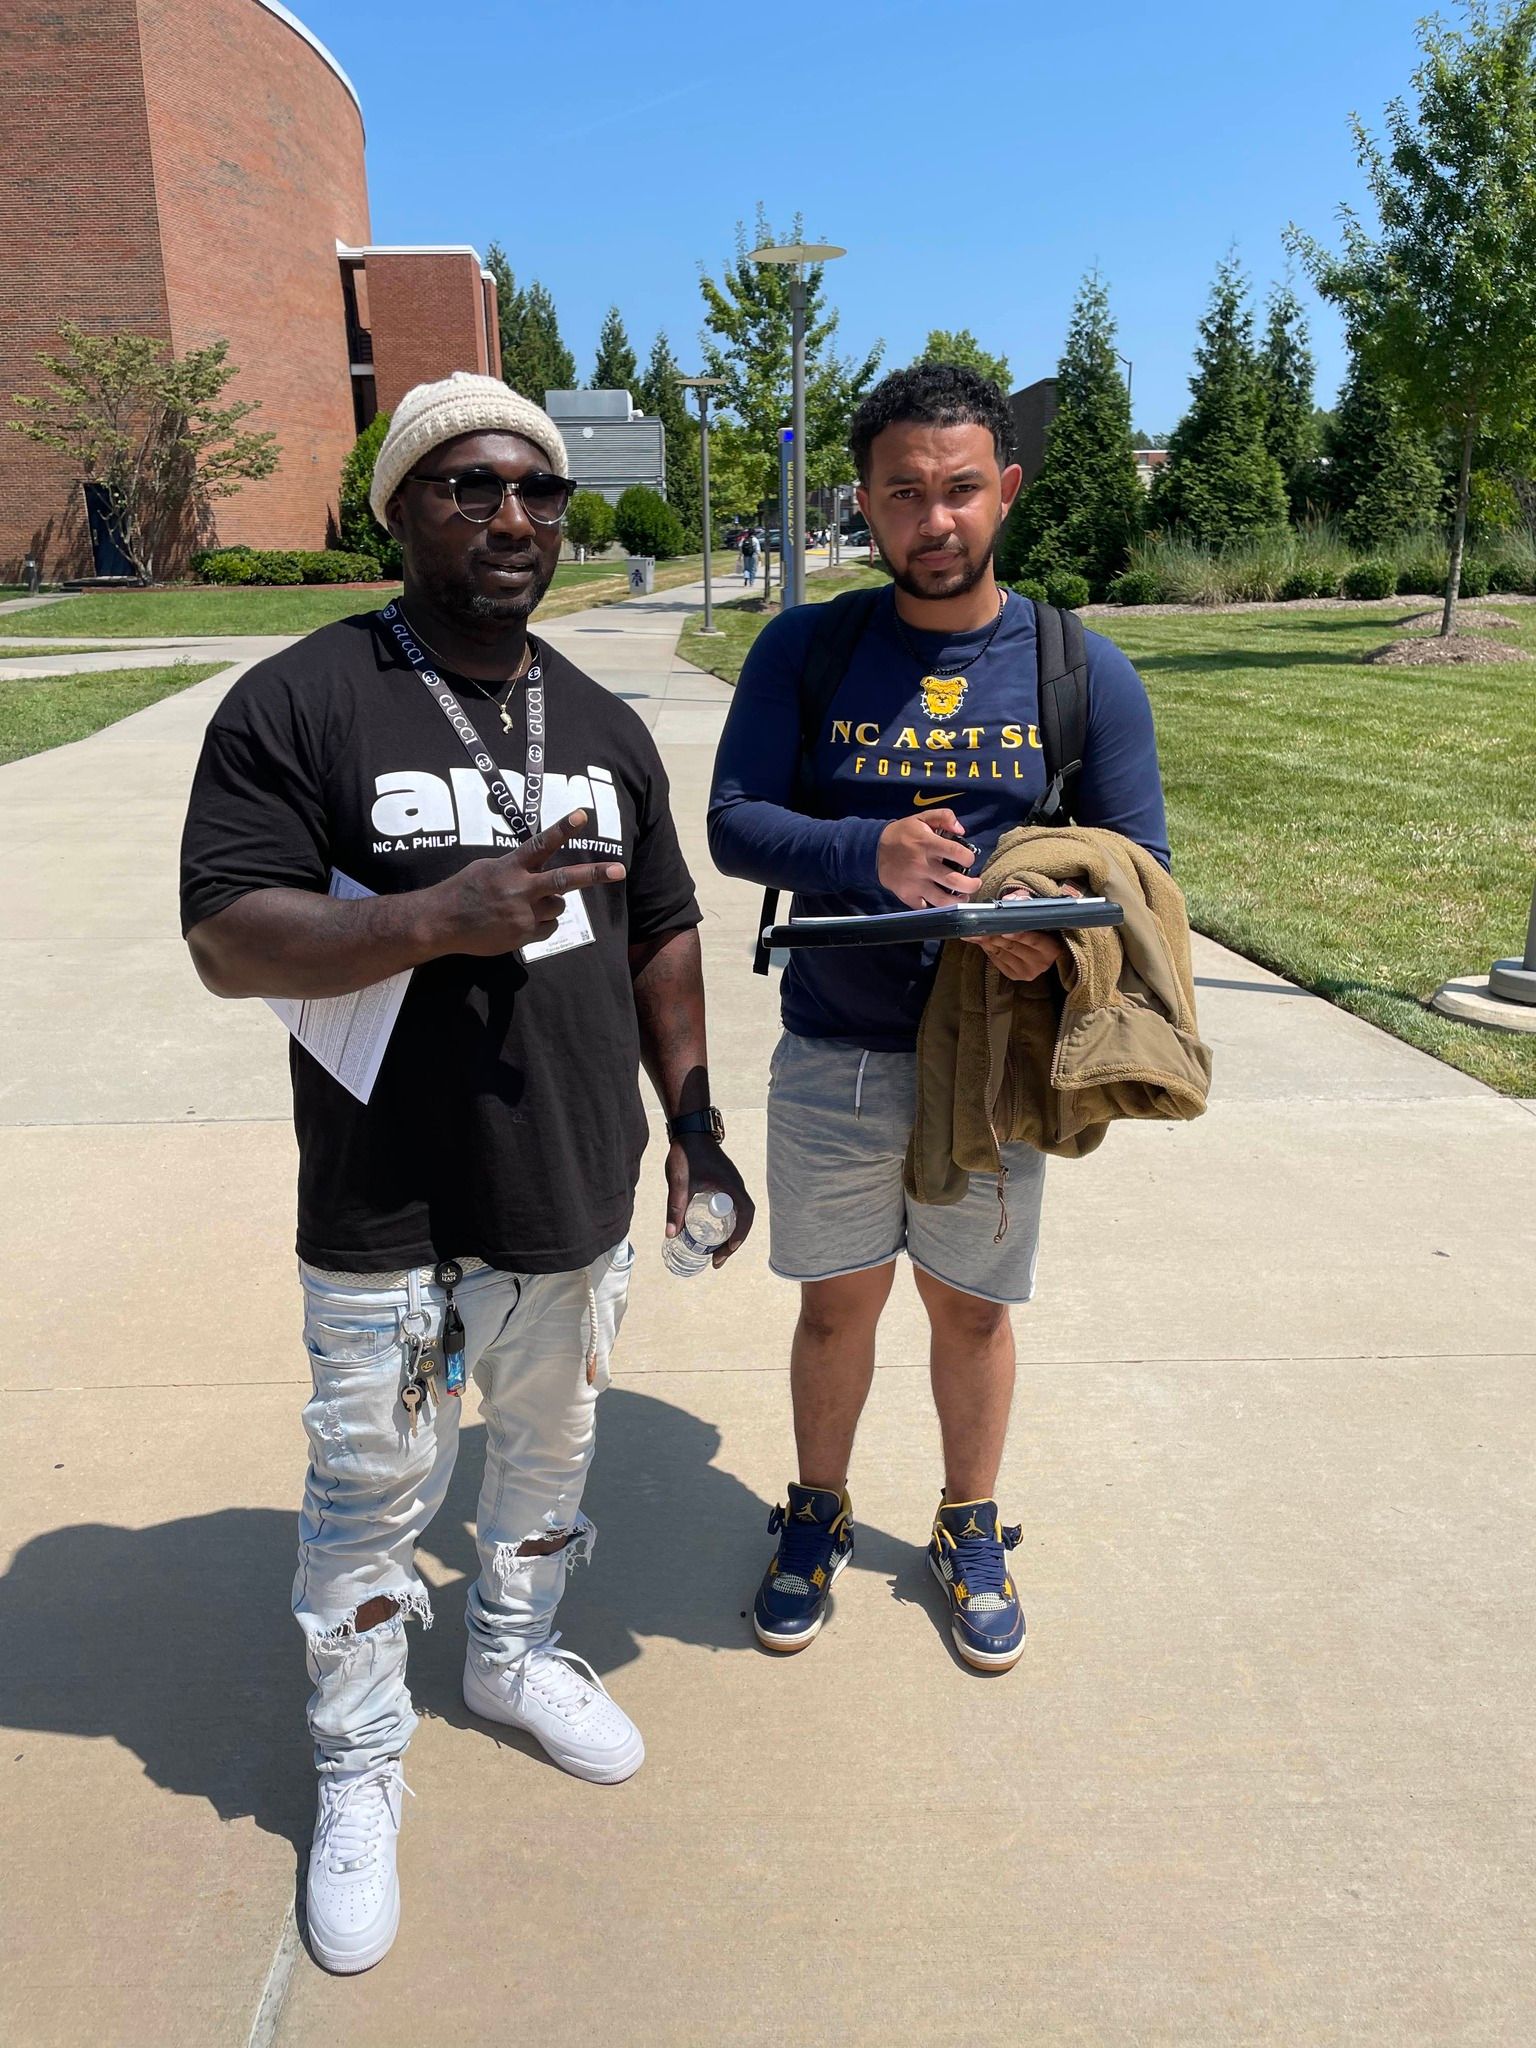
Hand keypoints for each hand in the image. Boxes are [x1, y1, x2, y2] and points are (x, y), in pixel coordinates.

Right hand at [433, 810, 624, 957]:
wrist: (441, 922)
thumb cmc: (464, 890)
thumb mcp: (487, 868)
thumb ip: (515, 866)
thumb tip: (537, 866)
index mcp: (510, 867)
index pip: (541, 844)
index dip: (563, 829)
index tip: (583, 815)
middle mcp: (519, 889)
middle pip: (564, 880)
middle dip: (593, 874)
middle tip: (619, 870)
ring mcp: (522, 914)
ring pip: (558, 907)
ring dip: (551, 905)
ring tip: (526, 905)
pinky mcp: (522, 935)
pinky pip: (549, 928)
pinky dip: (542, 924)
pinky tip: (521, 922)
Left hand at [664, 1135, 755, 1267]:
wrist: (689, 1129)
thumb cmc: (686, 1154)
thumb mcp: (680, 1183)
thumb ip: (676, 1207)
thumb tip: (671, 1235)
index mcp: (732, 1187)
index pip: (746, 1216)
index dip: (739, 1237)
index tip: (725, 1252)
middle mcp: (736, 1186)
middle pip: (743, 1219)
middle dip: (732, 1242)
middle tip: (716, 1259)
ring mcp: (731, 1183)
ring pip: (737, 1213)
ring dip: (730, 1232)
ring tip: (714, 1249)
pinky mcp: (724, 1180)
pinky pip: (730, 1205)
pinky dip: (725, 1220)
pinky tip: (709, 1227)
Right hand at [875, 810, 982, 908]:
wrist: (874, 849)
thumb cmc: (903, 834)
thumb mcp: (922, 818)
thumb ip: (944, 817)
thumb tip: (962, 830)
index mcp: (927, 844)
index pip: (956, 853)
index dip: (969, 858)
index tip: (969, 859)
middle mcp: (922, 865)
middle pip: (954, 881)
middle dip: (971, 885)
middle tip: (975, 883)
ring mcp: (914, 883)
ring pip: (942, 900)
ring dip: (958, 900)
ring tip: (963, 895)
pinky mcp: (906, 895)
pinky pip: (925, 907)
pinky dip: (935, 906)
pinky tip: (942, 900)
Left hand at [964, 884, 1082, 982]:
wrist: (1039, 949)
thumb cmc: (1039, 928)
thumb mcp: (1037, 914)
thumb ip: (1025, 903)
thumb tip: (1009, 900)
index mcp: (1052, 948)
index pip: (1034, 940)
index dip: (1019, 935)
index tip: (1004, 930)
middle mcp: (1041, 963)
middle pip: (1013, 946)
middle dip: (994, 935)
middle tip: (979, 927)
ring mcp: (1027, 971)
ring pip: (1001, 953)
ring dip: (986, 941)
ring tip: (975, 932)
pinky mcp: (1014, 975)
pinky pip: (996, 960)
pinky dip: (987, 949)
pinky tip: (981, 940)